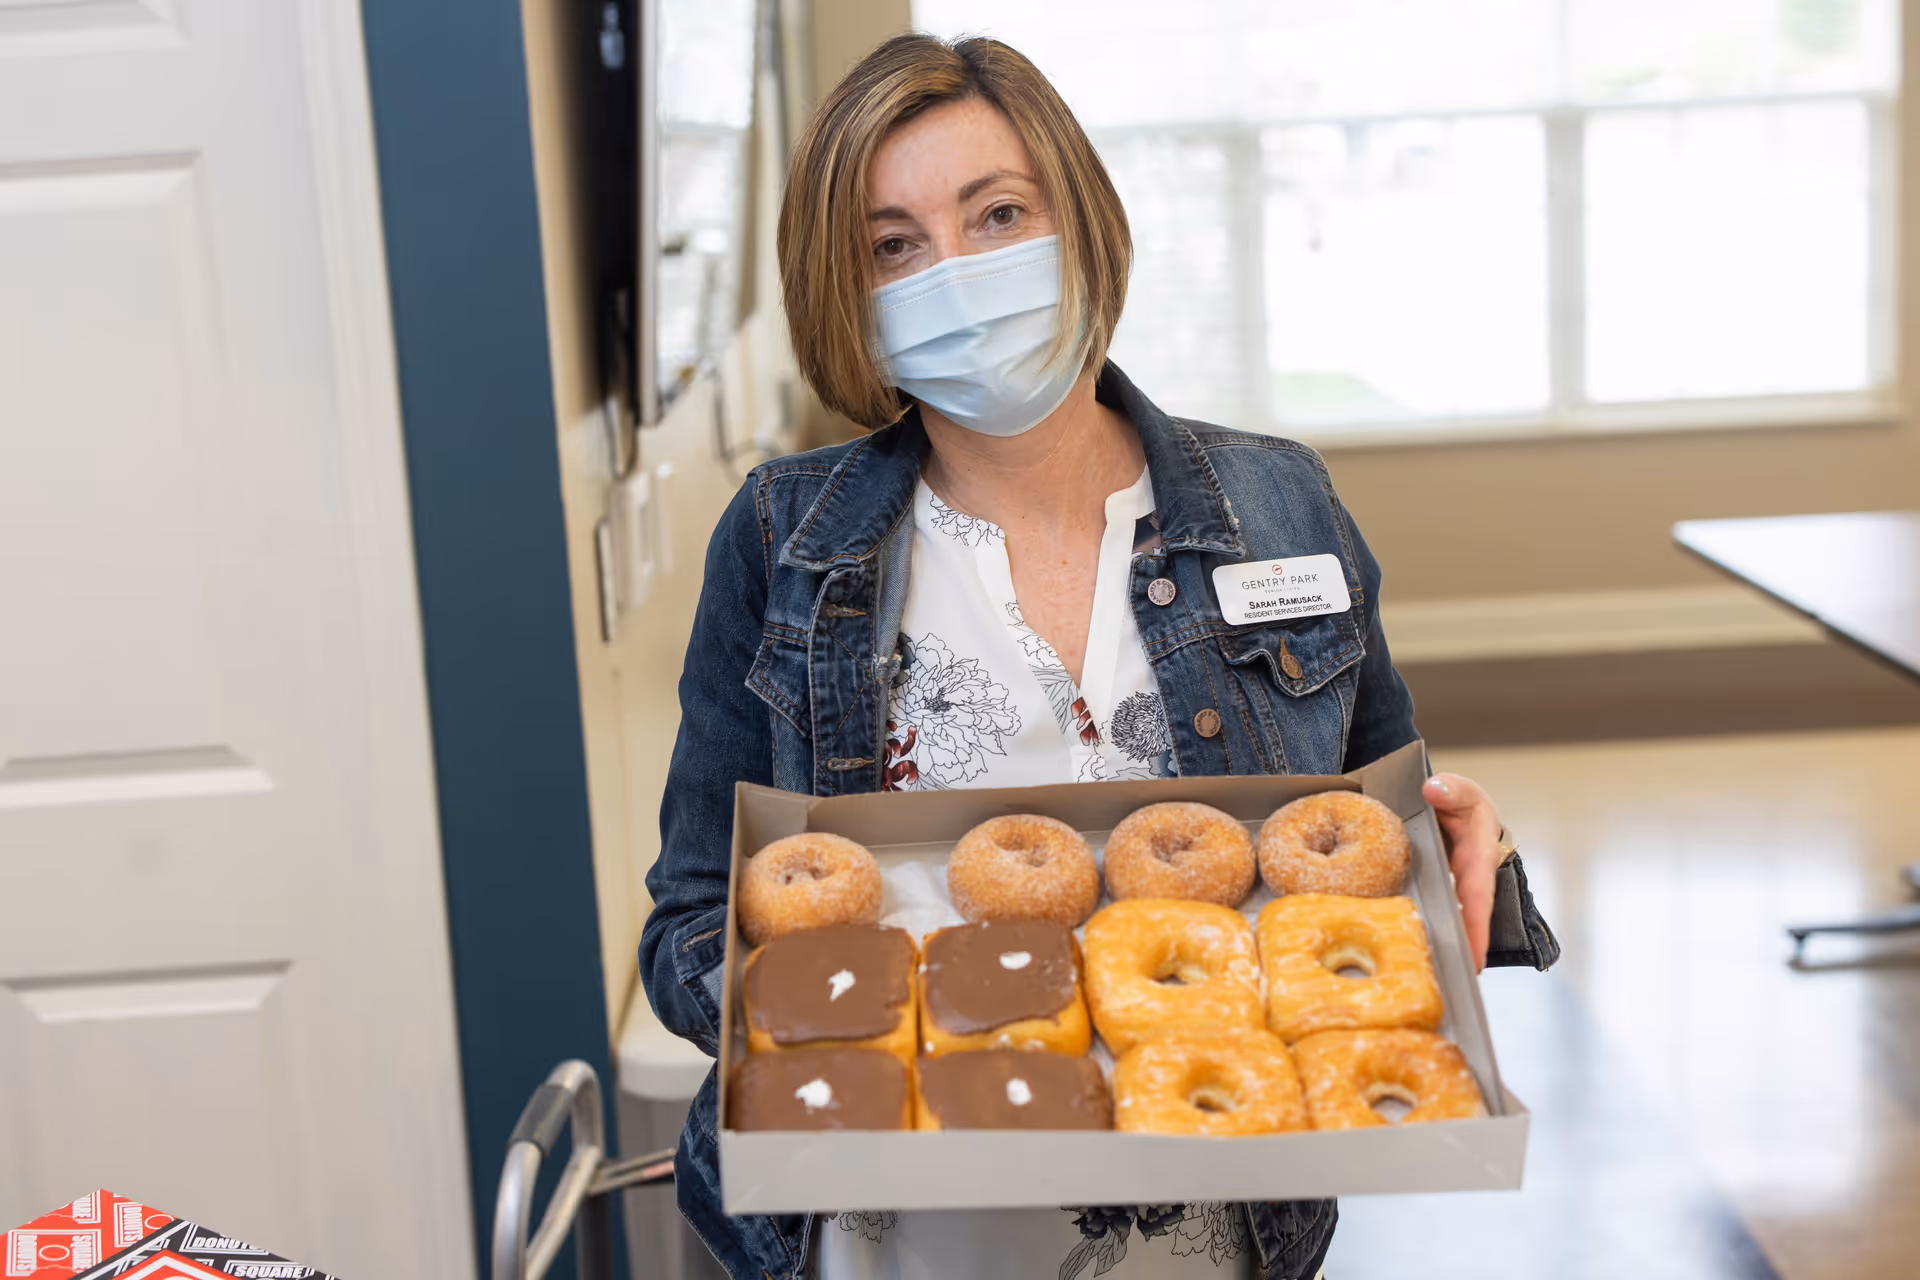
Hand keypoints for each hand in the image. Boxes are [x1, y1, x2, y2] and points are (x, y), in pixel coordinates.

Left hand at [1421, 773, 1503, 971]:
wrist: (1449, 810)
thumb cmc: (1462, 803)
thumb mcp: (1461, 792)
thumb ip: (1452, 790)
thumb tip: (1434, 790)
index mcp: (1477, 861)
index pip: (1477, 899)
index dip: (1475, 930)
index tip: (1474, 960)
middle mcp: (1465, 884)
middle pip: (1462, 924)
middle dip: (1457, 954)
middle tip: (1448, 986)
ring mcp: (1447, 893)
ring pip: (1443, 925)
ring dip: (1438, 949)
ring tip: (1426, 982)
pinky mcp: (1430, 896)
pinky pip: (1424, 916)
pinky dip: (1417, 933)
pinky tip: (1403, 956)